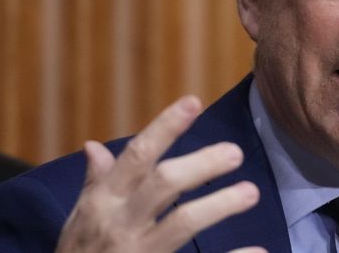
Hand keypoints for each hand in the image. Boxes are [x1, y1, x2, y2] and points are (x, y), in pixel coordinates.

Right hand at [55, 96, 263, 252]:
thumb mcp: (79, 219)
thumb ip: (95, 182)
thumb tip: (94, 145)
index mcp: (104, 201)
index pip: (136, 155)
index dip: (165, 127)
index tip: (193, 102)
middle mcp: (121, 223)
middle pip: (163, 184)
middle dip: (200, 165)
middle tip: (235, 152)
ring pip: (181, 223)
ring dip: (219, 205)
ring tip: (250, 192)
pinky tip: (259, 252)